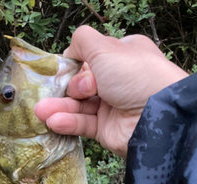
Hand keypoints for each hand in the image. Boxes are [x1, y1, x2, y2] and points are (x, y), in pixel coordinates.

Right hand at [34, 26, 188, 156]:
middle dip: (68, 88)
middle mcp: (117, 81)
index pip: (91, 58)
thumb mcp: (105, 48)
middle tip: (67, 91)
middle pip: (81, 83)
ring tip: (40, 111)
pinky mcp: (106, 129)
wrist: (156, 116)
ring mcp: (111, 106)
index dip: (77, 64)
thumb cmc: (134, 75)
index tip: (69, 68)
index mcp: (122, 56)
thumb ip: (82, 42)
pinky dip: (68, 122)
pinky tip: (53, 121)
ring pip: (78, 105)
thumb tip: (68, 51)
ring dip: (59, 107)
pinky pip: (82, 124)